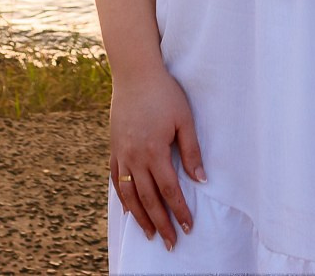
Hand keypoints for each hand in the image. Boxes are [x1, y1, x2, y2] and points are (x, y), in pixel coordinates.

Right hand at [108, 64, 204, 248]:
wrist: (134, 73)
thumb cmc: (164, 93)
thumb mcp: (184, 119)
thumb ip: (192, 151)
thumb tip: (201, 180)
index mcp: (154, 151)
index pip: (169, 190)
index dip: (179, 211)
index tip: (188, 228)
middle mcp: (134, 156)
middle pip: (148, 198)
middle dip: (160, 223)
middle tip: (169, 242)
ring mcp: (121, 152)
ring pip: (128, 193)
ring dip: (139, 216)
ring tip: (148, 233)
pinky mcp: (114, 147)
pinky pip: (115, 178)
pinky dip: (122, 197)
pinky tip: (128, 208)